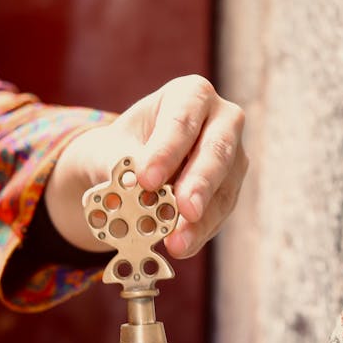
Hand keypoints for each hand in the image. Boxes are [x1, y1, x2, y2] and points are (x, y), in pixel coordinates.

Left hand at [46, 74, 247, 258]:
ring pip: (224, 188)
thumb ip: (120, 163)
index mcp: (191, 95)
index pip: (181, 121)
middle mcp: (222, 120)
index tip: (147, 179)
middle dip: (199, 183)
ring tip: (177, 243)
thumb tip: (136, 186)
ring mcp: (232, 158)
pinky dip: (198, 233)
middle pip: (216, 151)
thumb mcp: (110, 149)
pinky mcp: (229, 191)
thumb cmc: (121, 149)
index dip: (166, 151)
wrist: (130, 172)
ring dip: (200, 220)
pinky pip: (219, 215)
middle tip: (184, 210)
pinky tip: (180, 247)